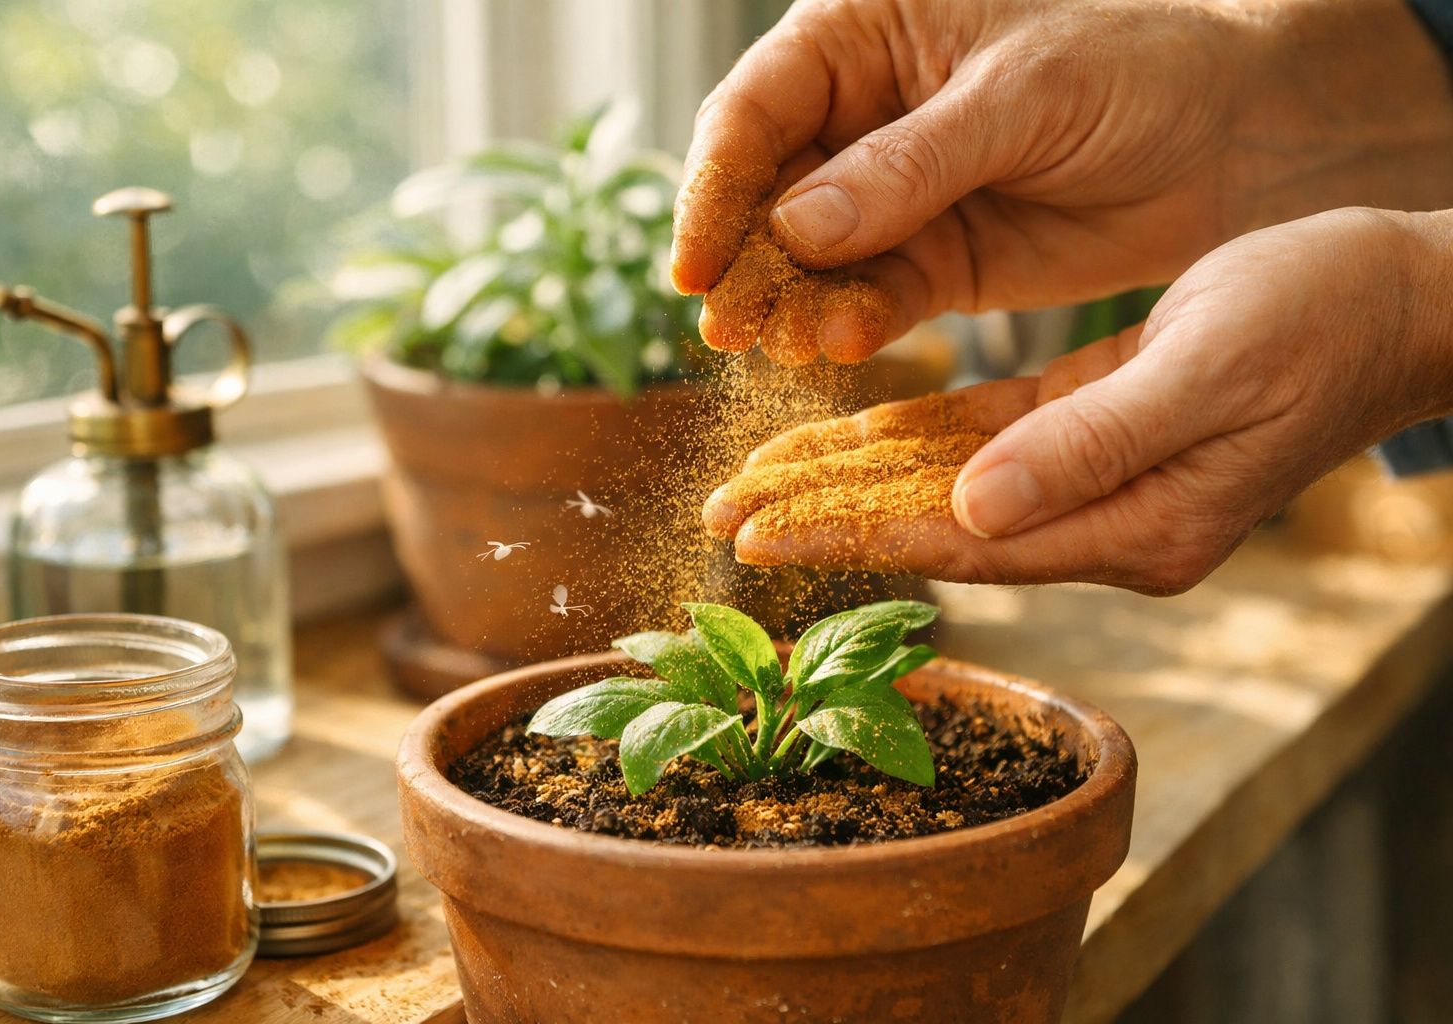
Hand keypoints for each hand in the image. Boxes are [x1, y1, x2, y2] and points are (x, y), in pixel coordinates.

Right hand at [674, 0, 1452, 362]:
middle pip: (765, 191)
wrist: (1236, 145)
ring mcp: (891, 196)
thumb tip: (795, 228)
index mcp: (864, 32)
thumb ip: (910, 164)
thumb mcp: (1024, 98)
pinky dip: (853, 323)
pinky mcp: (930, 262)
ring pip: (808, 258)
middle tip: (727, 324)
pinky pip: (871, 298)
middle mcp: (861, 116)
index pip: (757, 108)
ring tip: (783, 344)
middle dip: (744, 260)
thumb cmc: (1139, 72)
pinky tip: (843, 343)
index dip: (715, 185)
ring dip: (791, 302)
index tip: (695, 262)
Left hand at [702, 208, 1452, 592]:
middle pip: (935, 525)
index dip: (854, 538)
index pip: (962, 545)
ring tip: (760, 480)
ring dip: (855, 478)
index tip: (759, 538)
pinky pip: (990, 443)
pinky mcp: (1099, 430)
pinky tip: (857, 433)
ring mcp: (1103, 483)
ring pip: (948, 485)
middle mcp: (1109, 523)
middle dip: (827, 514)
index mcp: (1137, 530)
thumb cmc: (1324, 319)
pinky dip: (920, 437)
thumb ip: (1091, 449)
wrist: (1403, 296)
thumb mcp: (1208, 371)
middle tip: (720, 516)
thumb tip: (971, 514)